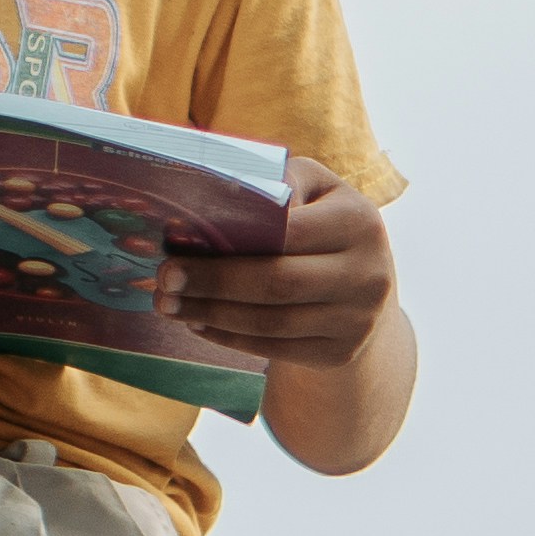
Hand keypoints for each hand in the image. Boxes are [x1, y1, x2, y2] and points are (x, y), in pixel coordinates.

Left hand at [165, 156, 396, 369]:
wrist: (368, 285)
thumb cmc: (324, 223)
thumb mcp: (314, 189)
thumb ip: (279, 183)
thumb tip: (219, 193)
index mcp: (360, 221)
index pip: (289, 234)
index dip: (231, 245)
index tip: (177, 250)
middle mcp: (369, 273)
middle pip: (278, 283)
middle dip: (213, 284)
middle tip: (165, 283)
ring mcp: (357, 319)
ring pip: (271, 323)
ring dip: (213, 316)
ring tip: (172, 307)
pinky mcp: (341, 353)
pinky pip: (276, 349)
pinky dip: (232, 338)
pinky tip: (201, 325)